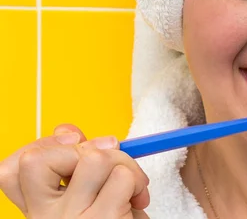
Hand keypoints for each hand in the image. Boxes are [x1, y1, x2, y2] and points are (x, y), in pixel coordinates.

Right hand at [0, 124, 149, 217]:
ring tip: (130, 187)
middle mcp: (44, 217)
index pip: (11, 168)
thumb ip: (75, 162)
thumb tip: (68, 132)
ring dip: (123, 164)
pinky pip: (123, 177)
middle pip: (38, 158)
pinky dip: (138, 182)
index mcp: (37, 210)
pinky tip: (136, 202)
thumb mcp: (87, 195)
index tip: (73, 146)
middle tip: (108, 167)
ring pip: (94, 158)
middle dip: (86, 148)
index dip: (42, 145)